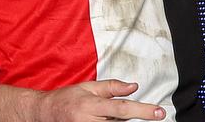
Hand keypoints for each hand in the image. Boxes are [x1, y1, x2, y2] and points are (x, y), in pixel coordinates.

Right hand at [32, 79, 164, 120]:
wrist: (45, 113)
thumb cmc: (67, 99)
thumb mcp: (88, 87)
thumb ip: (111, 87)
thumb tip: (134, 86)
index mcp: (91, 105)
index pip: (122, 109)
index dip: (143, 110)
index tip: (159, 112)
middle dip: (132, 118)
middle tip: (134, 112)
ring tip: (105, 115)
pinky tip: (107, 120)